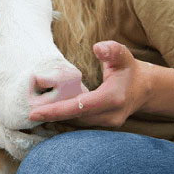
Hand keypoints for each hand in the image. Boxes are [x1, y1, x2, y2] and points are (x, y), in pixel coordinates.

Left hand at [29, 40, 152, 126]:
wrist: (144, 88)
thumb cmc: (129, 68)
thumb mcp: (123, 55)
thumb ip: (111, 50)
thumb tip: (98, 48)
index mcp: (113, 98)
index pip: (80, 107)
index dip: (57, 110)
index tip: (35, 112)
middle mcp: (110, 116)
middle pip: (75, 118)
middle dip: (52, 115)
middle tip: (29, 112)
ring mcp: (108, 123)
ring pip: (77, 122)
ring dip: (58, 117)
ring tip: (36, 111)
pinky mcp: (104, 125)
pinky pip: (81, 122)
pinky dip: (66, 117)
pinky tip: (51, 112)